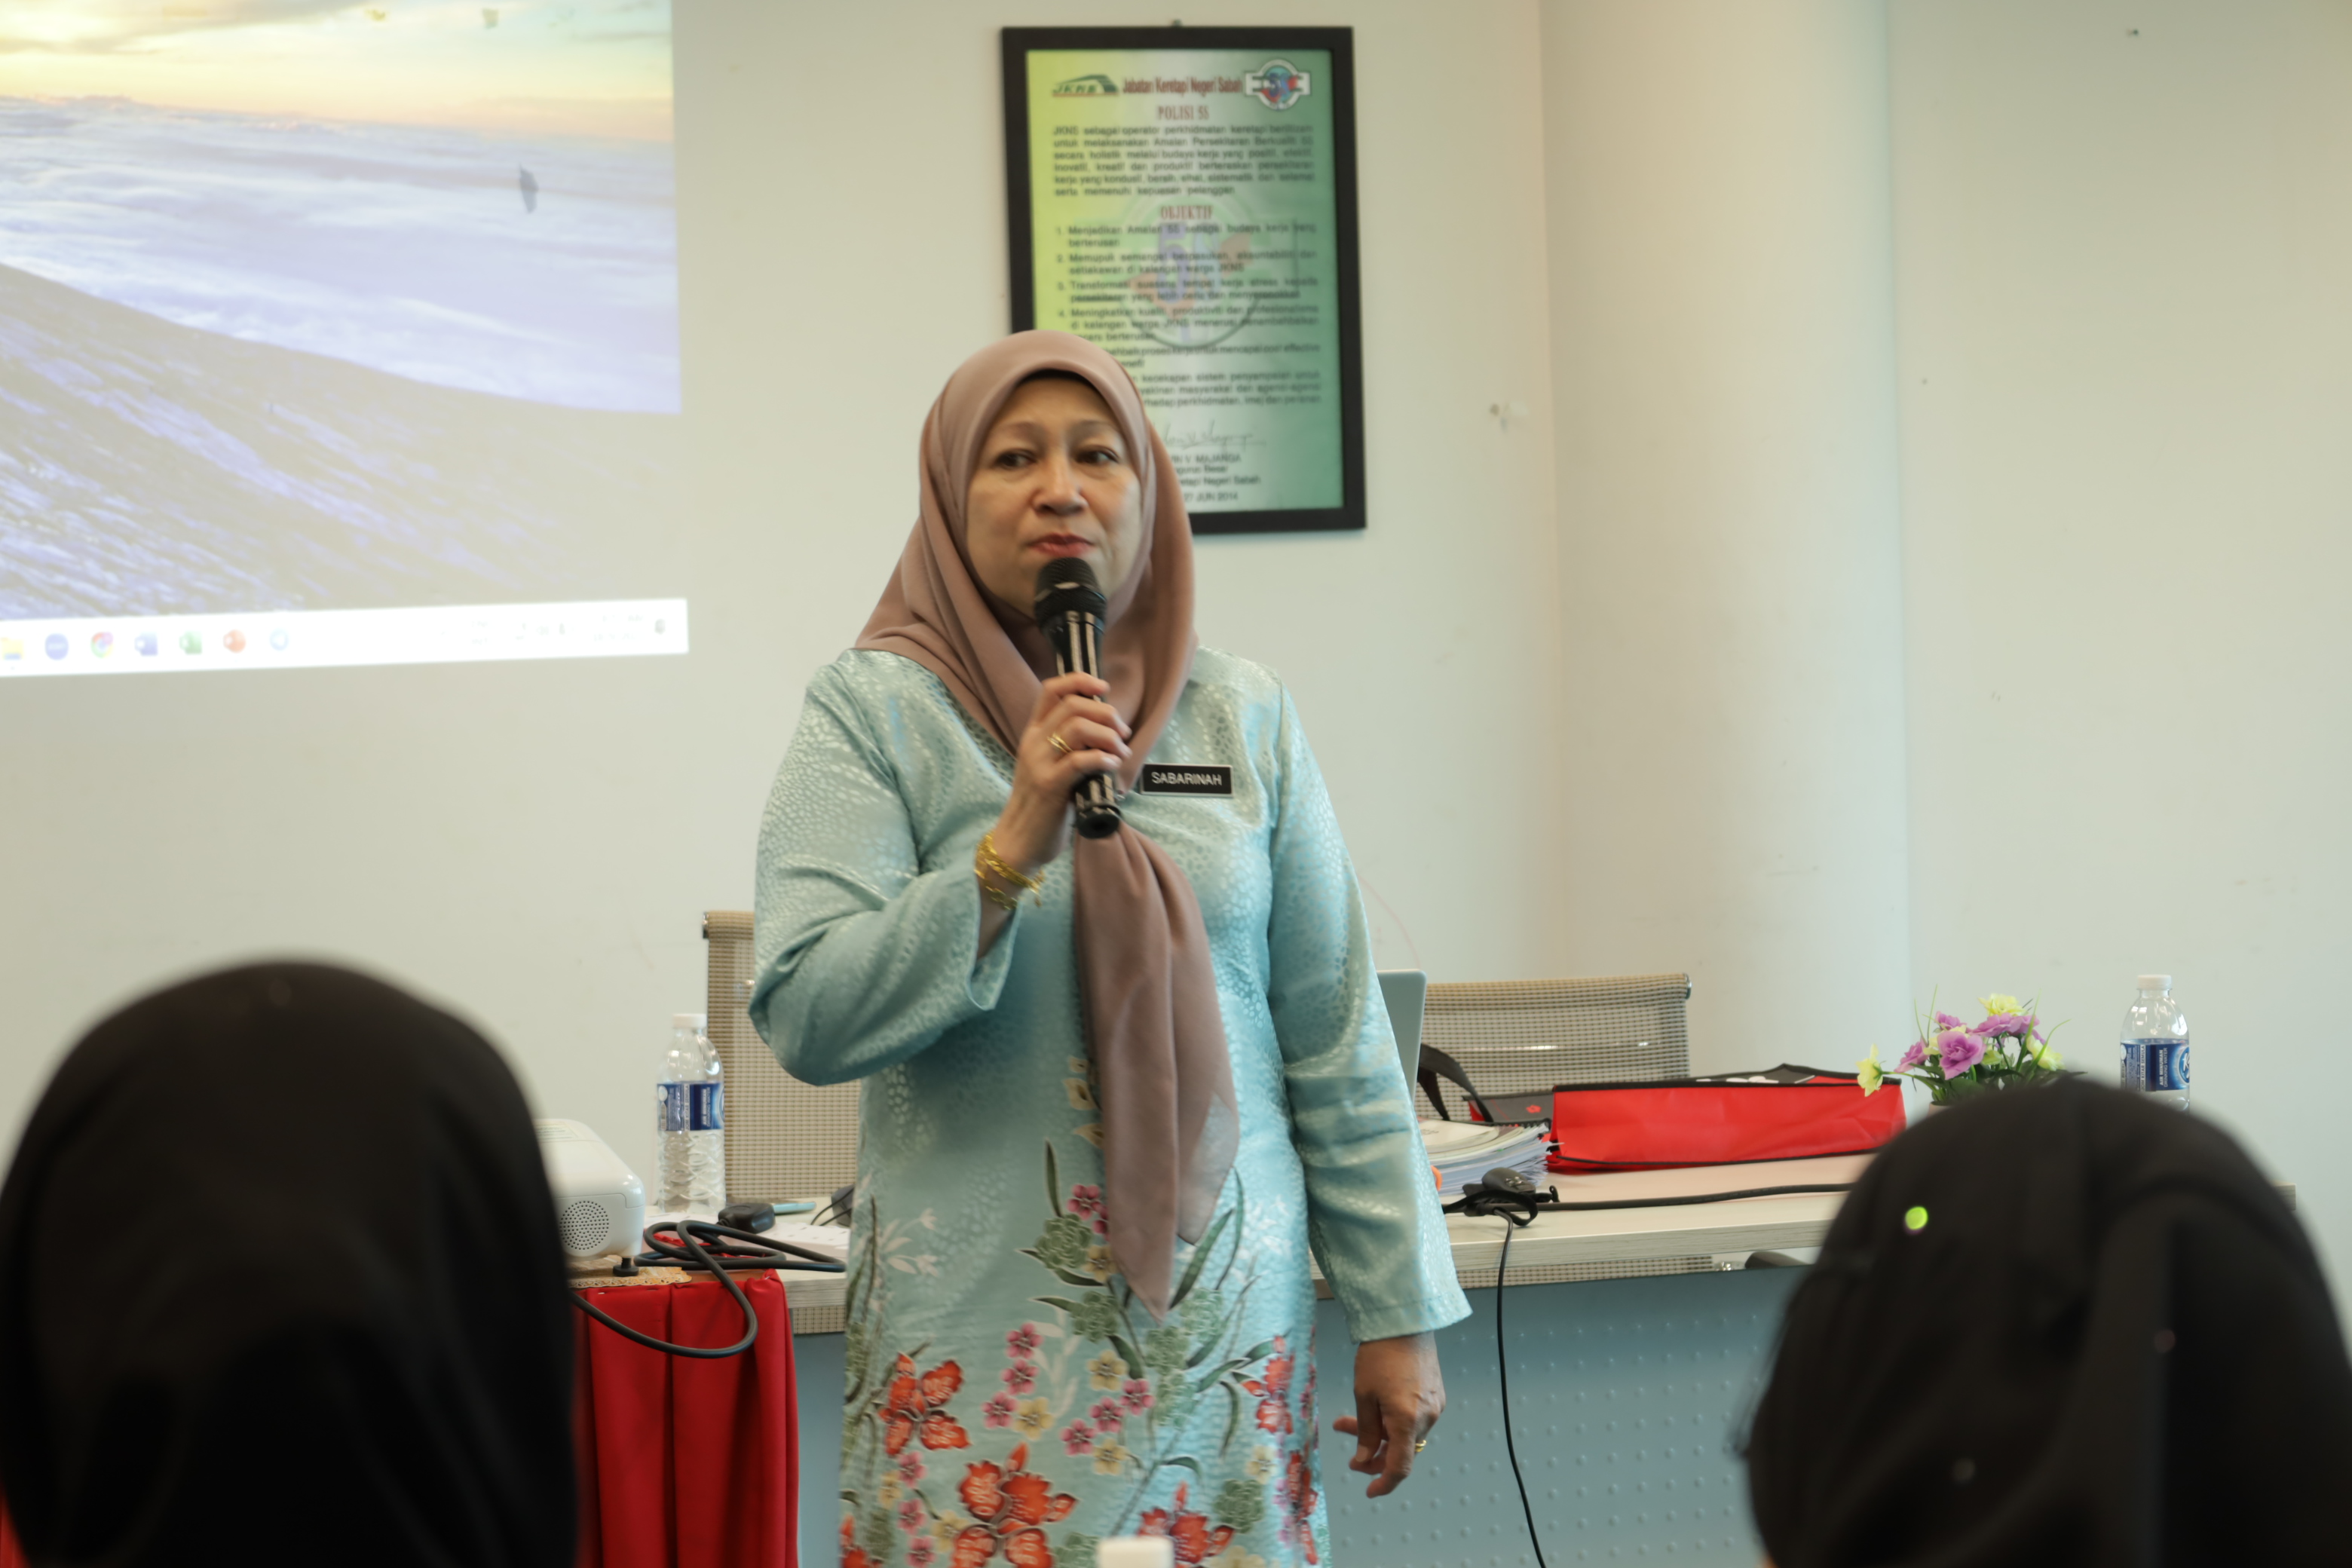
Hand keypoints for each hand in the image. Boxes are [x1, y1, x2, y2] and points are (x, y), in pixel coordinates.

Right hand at [988, 671, 1129, 877]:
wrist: (1018, 841)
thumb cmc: (1041, 805)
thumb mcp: (1049, 766)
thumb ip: (1069, 746)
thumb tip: (1106, 730)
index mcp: (1032, 733)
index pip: (1051, 690)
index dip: (1079, 681)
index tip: (1103, 688)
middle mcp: (1033, 743)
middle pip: (1072, 705)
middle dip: (1106, 713)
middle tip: (1122, 732)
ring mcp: (1039, 763)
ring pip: (1077, 728)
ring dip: (1108, 736)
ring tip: (1120, 752)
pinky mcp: (1049, 786)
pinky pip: (1080, 760)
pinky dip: (1103, 758)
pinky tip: (1112, 764)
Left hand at [1332, 1332, 1443, 1496]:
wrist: (1405, 1322)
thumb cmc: (1379, 1356)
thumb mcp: (1364, 1395)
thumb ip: (1366, 1432)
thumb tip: (1364, 1460)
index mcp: (1408, 1421)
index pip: (1400, 1467)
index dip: (1384, 1483)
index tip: (1370, 1491)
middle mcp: (1427, 1418)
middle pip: (1400, 1449)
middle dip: (1372, 1451)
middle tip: (1347, 1445)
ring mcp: (1435, 1406)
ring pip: (1405, 1433)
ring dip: (1380, 1432)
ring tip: (1348, 1419)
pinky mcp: (1436, 1394)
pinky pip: (1414, 1419)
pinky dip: (1394, 1420)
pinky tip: (1375, 1407)